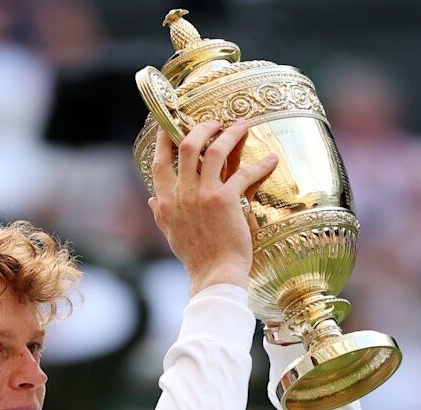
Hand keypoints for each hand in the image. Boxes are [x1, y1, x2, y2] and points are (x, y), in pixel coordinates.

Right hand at [147, 120, 278, 295]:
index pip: (159, 162)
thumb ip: (161, 214)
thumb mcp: (171, 235)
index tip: (170, 126)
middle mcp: (182, 194)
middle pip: (187, 146)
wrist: (216, 275)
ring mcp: (203, 195)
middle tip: (216, 122)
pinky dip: (260, 165)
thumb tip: (150, 199)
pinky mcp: (226, 200)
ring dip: (230, 134)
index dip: (164, 140)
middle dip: (202, 128)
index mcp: (167, 202)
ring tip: (242, 126)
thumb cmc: (197, 258)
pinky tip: (271, 160)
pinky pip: (243, 173)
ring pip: (215, 151)